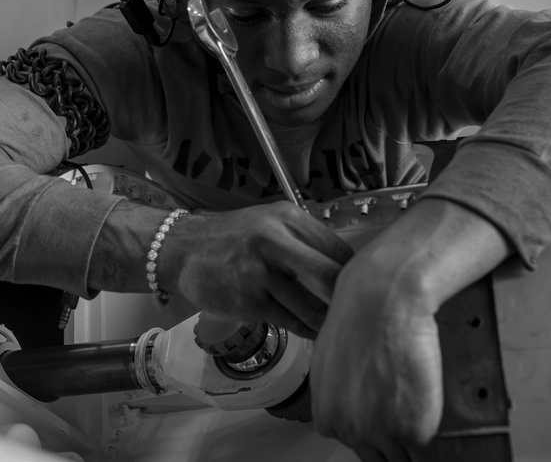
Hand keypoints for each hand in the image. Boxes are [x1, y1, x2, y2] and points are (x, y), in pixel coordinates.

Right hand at [161, 201, 353, 338]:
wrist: (184, 248)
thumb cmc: (236, 237)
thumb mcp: (273, 223)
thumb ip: (306, 241)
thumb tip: (348, 270)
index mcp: (289, 218)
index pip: (339, 250)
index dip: (356, 273)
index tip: (365, 288)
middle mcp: (274, 241)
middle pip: (330, 276)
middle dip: (348, 298)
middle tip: (360, 312)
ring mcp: (259, 272)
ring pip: (311, 306)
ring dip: (328, 321)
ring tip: (339, 327)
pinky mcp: (247, 301)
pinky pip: (290, 321)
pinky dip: (306, 330)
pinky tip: (313, 331)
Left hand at [310, 199, 510, 459]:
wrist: (383, 300)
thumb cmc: (358, 318)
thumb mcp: (333, 361)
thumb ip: (341, 393)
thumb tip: (355, 402)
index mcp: (326, 418)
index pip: (357, 446)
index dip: (378, 434)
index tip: (391, 426)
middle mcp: (349, 432)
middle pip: (379, 458)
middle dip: (395, 440)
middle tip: (408, 419)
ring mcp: (381, 434)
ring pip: (403, 456)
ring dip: (414, 439)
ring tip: (421, 414)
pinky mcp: (413, 430)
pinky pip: (427, 442)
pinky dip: (433, 424)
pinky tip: (431, 400)